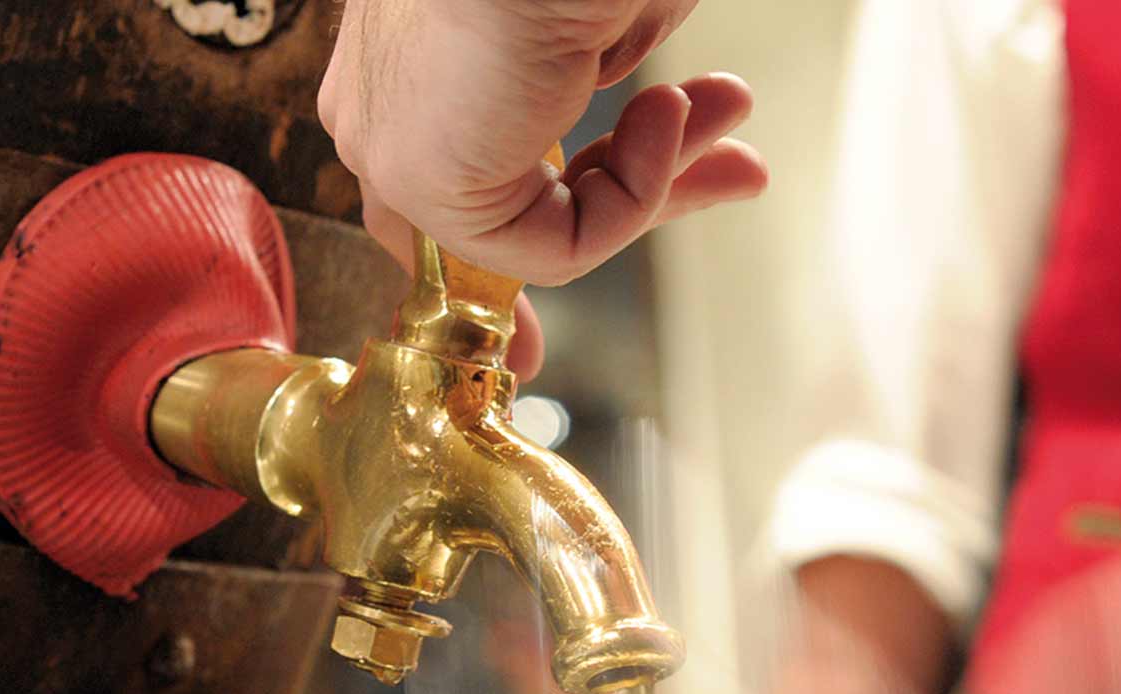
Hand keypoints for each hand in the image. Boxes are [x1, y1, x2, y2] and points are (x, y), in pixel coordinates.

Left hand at [319, 0, 769, 376]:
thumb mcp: (600, 6)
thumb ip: (603, 63)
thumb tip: (658, 120)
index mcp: (410, 50)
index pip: (464, 156)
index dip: (556, 195)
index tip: (610, 222)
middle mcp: (384, 101)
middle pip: (509, 197)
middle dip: (642, 188)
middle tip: (737, 170)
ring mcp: (393, 147)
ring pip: (538, 220)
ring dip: (660, 174)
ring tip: (729, 106)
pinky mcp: (423, 186)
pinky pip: (552, 244)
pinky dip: (633, 196)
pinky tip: (668, 115)